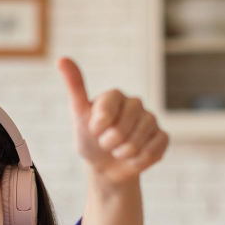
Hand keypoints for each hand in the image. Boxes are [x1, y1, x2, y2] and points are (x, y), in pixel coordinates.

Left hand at [57, 57, 168, 185]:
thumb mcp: (77, 115)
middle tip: (105, 143)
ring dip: (122, 153)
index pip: (108, 108)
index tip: (93, 130)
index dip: (99, 125)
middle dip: (108, 143)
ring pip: (137, 141)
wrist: (105, 166)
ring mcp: (150, 120)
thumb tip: (62, 58)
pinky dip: (138, 160)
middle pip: (122, 129)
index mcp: (115, 95)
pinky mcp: (162, 137)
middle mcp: (135, 104)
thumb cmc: (89, 140)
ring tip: (117, 150)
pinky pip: (152, 151)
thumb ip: (74, 88)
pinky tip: (133, 157)